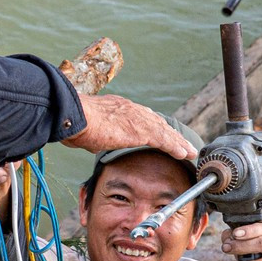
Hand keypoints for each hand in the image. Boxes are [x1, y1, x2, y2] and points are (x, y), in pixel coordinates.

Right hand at [62, 94, 196, 161]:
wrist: (73, 115)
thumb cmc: (73, 121)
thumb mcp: (85, 128)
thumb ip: (94, 134)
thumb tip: (92, 141)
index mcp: (118, 107)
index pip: (141, 117)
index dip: (154, 127)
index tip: (162, 133)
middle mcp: (130, 109)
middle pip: (157, 123)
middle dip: (171, 134)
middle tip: (182, 143)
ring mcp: (137, 118)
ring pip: (164, 131)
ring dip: (178, 142)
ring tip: (189, 151)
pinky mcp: (140, 130)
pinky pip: (164, 140)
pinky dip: (175, 147)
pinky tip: (185, 153)